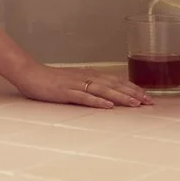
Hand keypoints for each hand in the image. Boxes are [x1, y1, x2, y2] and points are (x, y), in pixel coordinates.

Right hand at [16, 65, 152, 108]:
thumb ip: (90, 86)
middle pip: (115, 85)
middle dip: (134, 93)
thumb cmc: (51, 80)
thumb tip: (107, 94)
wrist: (30, 74)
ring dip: (121, 97)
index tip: (147, 97)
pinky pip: (84, 97)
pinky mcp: (65, 92)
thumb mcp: (74, 81)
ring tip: (135, 104)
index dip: (133, 88)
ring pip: (104, 90)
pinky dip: (97, 102)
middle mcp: (87, 78)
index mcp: (90, 75)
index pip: (117, 81)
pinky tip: (108, 106)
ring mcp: (76, 84)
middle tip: (149, 102)